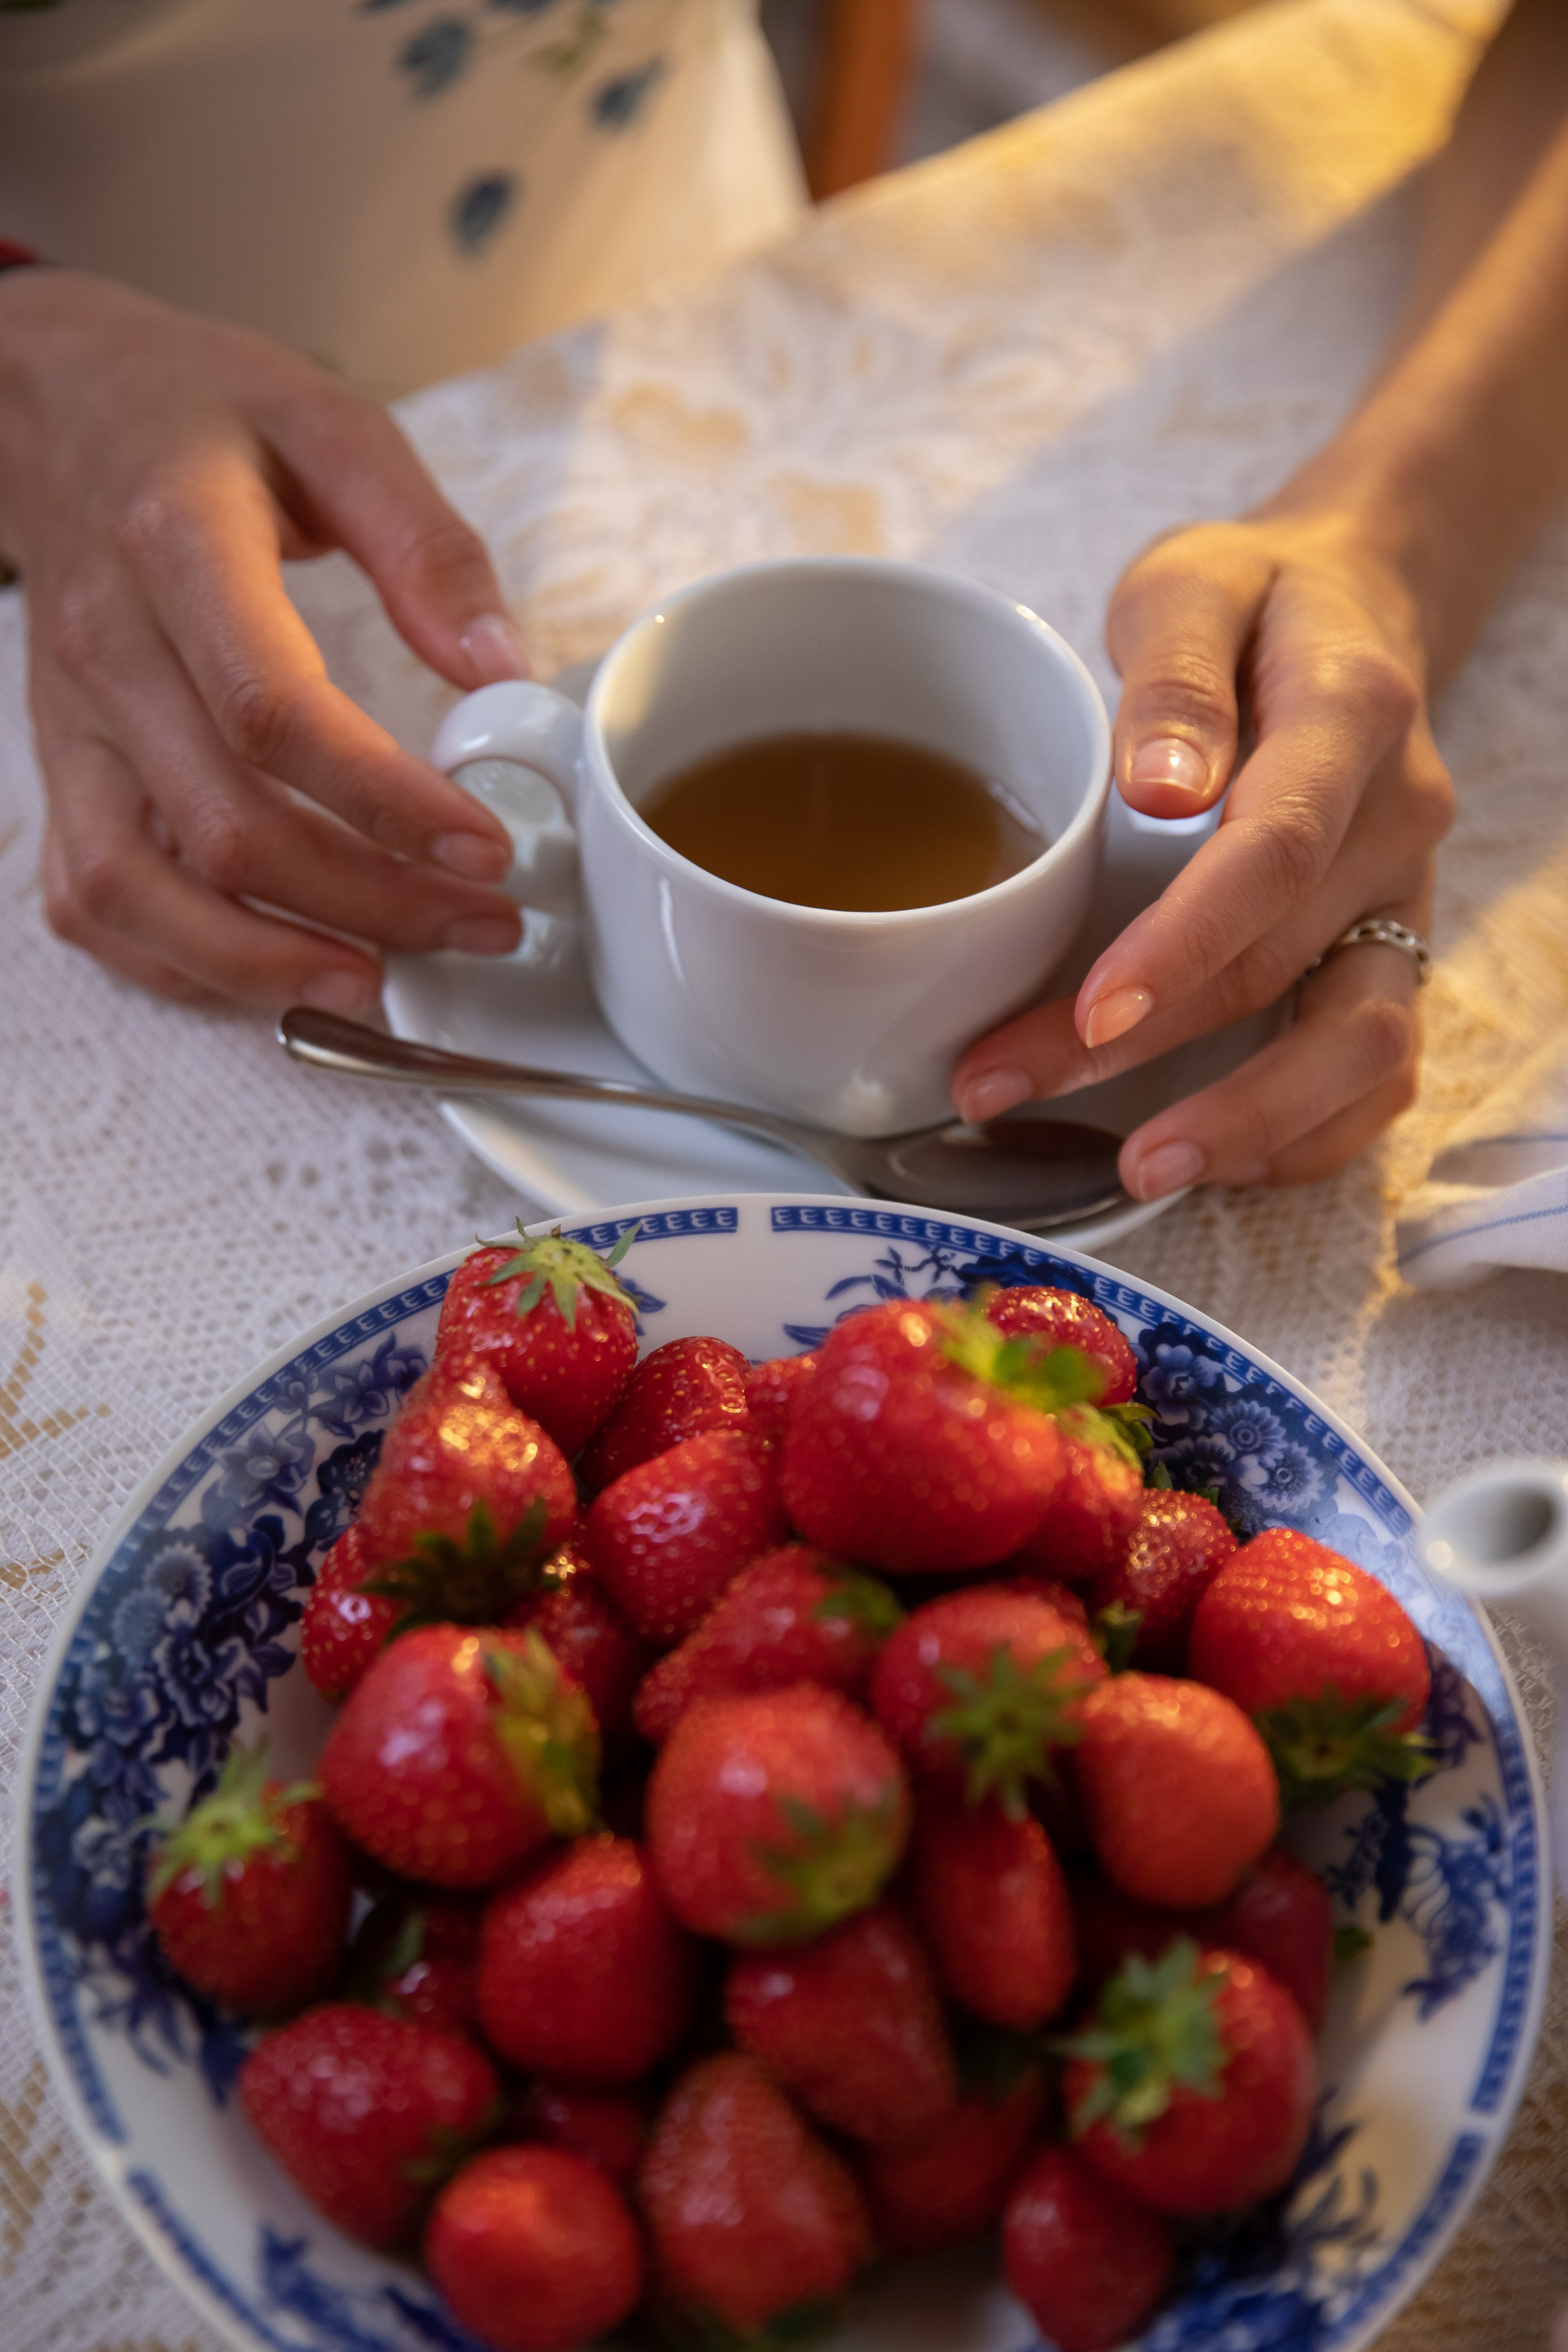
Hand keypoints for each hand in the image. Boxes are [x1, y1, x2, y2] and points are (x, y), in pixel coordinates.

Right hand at [0, 269, 529, 1009]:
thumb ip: (425, 543)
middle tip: (479, 926)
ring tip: (378, 984)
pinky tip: (274, 969)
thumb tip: (500, 666)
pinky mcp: (61, 769)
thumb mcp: (329, 423)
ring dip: (262, 963)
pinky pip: (93, 900)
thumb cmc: (199, 414)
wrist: (50, 404)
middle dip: (367, 903)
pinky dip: (178, 963)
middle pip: (226, 826)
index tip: (486, 849)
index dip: (386, 802)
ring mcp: (72, 726)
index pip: (274, 712)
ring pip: (139, 891)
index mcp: (177, 550)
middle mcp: (109, 653)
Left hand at [952, 510, 1455, 1196]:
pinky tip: (1205, 1157)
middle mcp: (1395, 826)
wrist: (1350, 613)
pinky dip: (1302, 1133)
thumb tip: (1159, 788)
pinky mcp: (1389, 955)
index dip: (1180, 945)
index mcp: (1349, 722)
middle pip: (1280, 965)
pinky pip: (1378, 1073)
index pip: (1270, 855)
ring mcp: (1402, 904)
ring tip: (1136, 1168)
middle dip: (1143, 1047)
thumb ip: (1175, 676)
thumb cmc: (1251, 605)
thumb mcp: (1194, 582)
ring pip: (1363, 1047)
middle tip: (1001, 1087)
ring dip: (1249, 1122)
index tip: (1088, 1009)